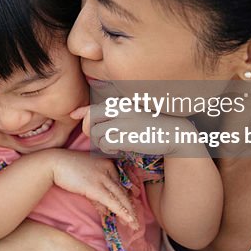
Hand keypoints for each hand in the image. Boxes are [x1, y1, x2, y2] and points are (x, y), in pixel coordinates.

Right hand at [47, 149, 138, 228]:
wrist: (54, 162)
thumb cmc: (67, 169)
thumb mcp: (86, 179)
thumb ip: (96, 194)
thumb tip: (105, 210)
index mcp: (108, 164)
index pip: (120, 184)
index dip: (126, 199)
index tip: (131, 210)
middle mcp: (108, 169)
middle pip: (123, 191)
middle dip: (131, 208)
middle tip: (136, 221)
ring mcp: (102, 177)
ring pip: (120, 197)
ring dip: (129, 213)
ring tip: (134, 225)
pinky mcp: (95, 186)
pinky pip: (112, 201)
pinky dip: (121, 211)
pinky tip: (127, 219)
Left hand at [72, 105, 208, 157]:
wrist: (175, 133)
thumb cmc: (151, 124)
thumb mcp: (130, 113)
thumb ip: (106, 112)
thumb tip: (76, 113)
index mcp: (122, 102)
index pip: (93, 107)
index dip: (82, 114)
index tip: (77, 117)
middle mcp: (121, 109)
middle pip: (90, 119)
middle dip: (89, 129)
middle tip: (100, 137)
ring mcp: (124, 122)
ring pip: (95, 133)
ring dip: (100, 142)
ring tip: (113, 143)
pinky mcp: (127, 136)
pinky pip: (105, 143)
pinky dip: (108, 148)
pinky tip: (118, 148)